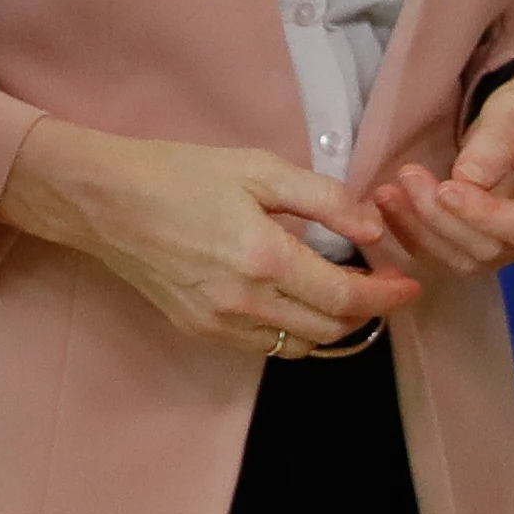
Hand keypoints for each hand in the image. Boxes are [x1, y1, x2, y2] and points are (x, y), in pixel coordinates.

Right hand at [0, 117, 419, 356]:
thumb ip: (324, 198)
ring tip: (337, 291)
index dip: (386, 295)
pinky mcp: (199, 331)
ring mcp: (220, 324)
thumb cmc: (181, 173)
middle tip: (376, 282)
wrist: (105, 201)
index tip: (408, 284)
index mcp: (265, 258)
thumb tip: (373, 229)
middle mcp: (246, 303)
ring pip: (299, 345)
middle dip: (364, 311)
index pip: (346, 297)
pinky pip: (264, 344)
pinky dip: (291, 329)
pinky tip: (290, 298)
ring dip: (329, 325)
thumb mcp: (258, 168)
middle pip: (329, 329)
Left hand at [369, 62, 513, 284]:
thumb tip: (467, 178)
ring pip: (465, 261)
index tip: (445, 187)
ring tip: (388, 194)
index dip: (483, 215)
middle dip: (442, 217)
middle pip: (492, 248)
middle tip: (408, 176)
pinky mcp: (487, 246)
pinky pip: (448, 257)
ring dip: (421, 231)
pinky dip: (414, 238)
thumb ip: (498, 139)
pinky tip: (390, 209)